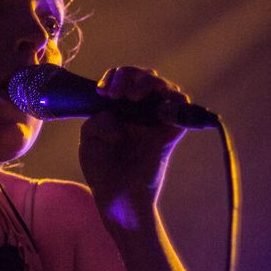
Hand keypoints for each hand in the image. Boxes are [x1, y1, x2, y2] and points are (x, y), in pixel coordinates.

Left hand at [78, 67, 187, 226]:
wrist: (117, 196)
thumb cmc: (102, 170)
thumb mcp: (89, 140)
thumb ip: (97, 121)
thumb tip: (116, 114)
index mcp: (119, 110)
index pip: (122, 80)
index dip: (114, 77)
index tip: (102, 91)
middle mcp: (140, 111)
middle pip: (144, 76)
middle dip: (128, 74)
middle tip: (115, 93)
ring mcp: (156, 120)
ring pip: (163, 86)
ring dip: (147, 83)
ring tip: (131, 96)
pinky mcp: (170, 132)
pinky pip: (181, 106)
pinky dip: (173, 99)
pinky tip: (154, 106)